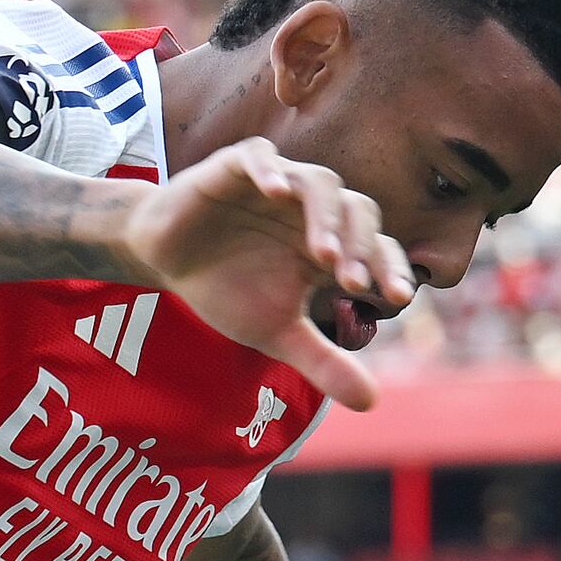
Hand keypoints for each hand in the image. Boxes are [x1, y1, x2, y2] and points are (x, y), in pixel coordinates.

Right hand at [117, 141, 415, 409]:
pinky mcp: (236, 166)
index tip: (395, 299)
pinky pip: (260, 156)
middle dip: (360, 246)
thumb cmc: (226, 287)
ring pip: (320, 182)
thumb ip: (322, 361)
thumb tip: (372, 404)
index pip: (376, 249)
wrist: (165, 257)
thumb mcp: (276, 332)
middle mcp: (312, 210)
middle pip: (358, 211)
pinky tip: (276, 191)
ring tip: (321, 252)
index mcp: (329, 244)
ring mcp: (278, 184)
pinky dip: (271, 169)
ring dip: (325, 216)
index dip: (389, 269)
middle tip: (352, 282)